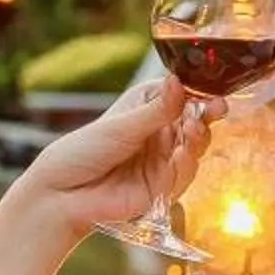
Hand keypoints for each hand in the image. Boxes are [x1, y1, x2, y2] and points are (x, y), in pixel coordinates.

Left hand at [25, 77, 221, 236]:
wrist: (60, 194)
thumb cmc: (82, 150)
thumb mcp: (121, 125)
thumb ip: (156, 110)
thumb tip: (179, 81)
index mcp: (148, 109)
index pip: (183, 97)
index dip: (201, 95)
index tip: (214, 92)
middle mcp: (159, 134)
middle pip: (195, 124)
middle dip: (206, 117)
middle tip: (214, 110)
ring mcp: (161, 162)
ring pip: (194, 150)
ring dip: (198, 139)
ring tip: (194, 130)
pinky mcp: (160, 189)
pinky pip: (182, 176)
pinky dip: (186, 165)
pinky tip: (182, 154)